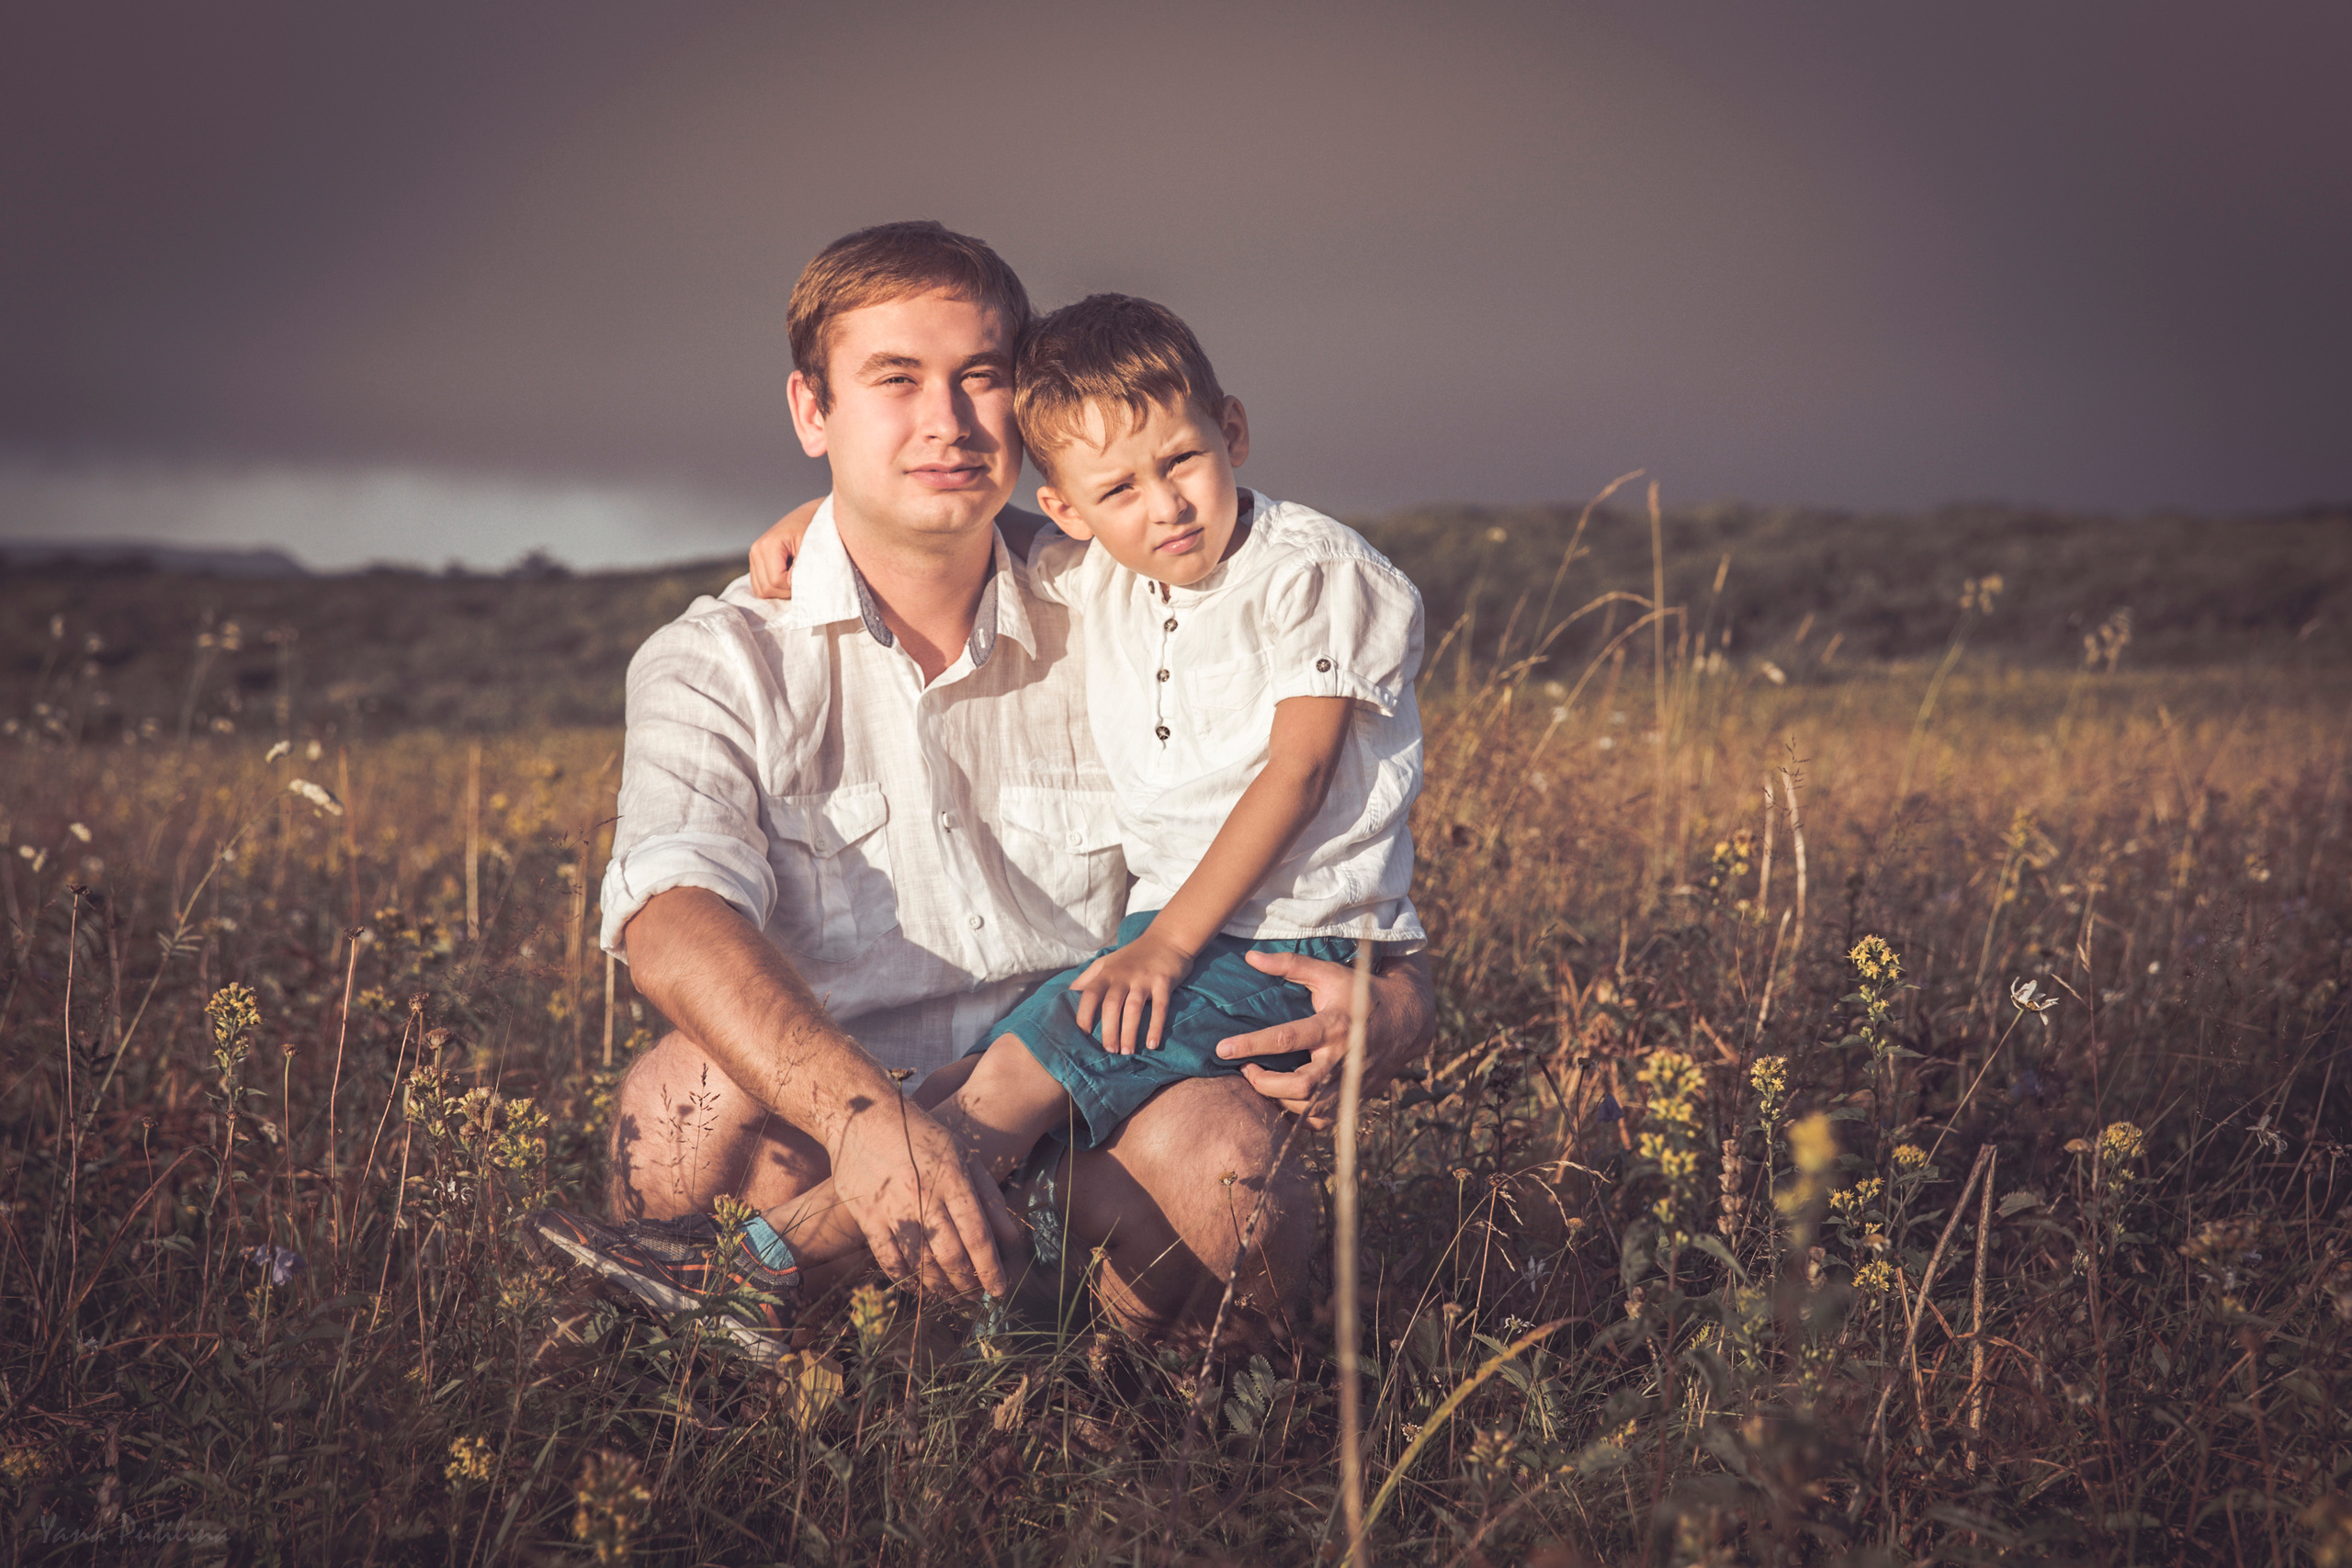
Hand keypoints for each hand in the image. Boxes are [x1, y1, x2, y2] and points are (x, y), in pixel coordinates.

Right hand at [749, 499, 820, 598]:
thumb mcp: (811, 547)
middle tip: (801, 579)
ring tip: (794, 576)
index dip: (793, 586)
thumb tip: (790, 583)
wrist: (809, 517)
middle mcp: (756, 551)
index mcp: (767, 545)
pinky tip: (787, 576)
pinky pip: (760, 586)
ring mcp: (754, 557)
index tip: (806, 577)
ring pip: (761, 590)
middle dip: (786, 591)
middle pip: (766, 589)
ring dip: (780, 590)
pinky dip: (774, 587)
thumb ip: (800, 567)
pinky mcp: (756, 563)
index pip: (775, 581)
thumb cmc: (813, 530)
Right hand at [830, 1095, 1017, 1295]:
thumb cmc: (920, 1135)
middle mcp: (923, 1195)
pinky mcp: (867, 1215)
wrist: (863, 1116)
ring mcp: (892, 1207)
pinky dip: (904, 1278)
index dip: (990, 1268)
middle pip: (950, 1253)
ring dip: (938, 1286)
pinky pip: (888, 1258)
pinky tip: (916, 1286)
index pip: (977, 1234)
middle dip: (966, 1282)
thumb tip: (1011, 1238)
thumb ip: (989, 1197)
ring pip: (920, 1261)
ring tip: (950, 1295)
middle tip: (974, 1296)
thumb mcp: (962, 1155)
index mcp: (952, 1178)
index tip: (999, 1290)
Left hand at [1069, 928, 1195, 1053]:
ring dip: (1129, 1032)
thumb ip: (1089, 978)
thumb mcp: (1107, 962)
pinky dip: (1156, 1027)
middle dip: (1109, 1030)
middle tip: (1109, 1051)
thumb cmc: (1134, 955)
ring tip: (1127, 1052)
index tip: (1083, 1035)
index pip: (1090, 994)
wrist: (1168, 938)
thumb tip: (1069, 995)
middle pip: (1111, 1005)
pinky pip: (1160, 1007)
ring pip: (1133, 1008)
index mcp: (1107, 973)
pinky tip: (1152, 1045)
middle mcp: (1123, 976)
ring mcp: (1144, 979)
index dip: (1084, 1014)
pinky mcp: (1164, 982)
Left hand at [1214, 950, 1433, 1124]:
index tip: (1222, 1048)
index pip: (1287, 1038)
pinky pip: (1323, 1120)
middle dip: (1265, 1084)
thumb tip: (1249, 956)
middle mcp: (1342, 1058)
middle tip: (1245, 1070)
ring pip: (1310, 1108)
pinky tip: (1284, 1099)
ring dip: (1279, 1100)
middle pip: (1300, 1086)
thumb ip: (1289, 965)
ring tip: (1262, 1081)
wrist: (1405, 1020)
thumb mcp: (1328, 973)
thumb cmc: (1359, 992)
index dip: (1252, 1044)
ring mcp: (1350, 1082)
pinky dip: (1300, 1115)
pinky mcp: (1354, 1098)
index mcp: (1334, 1025)